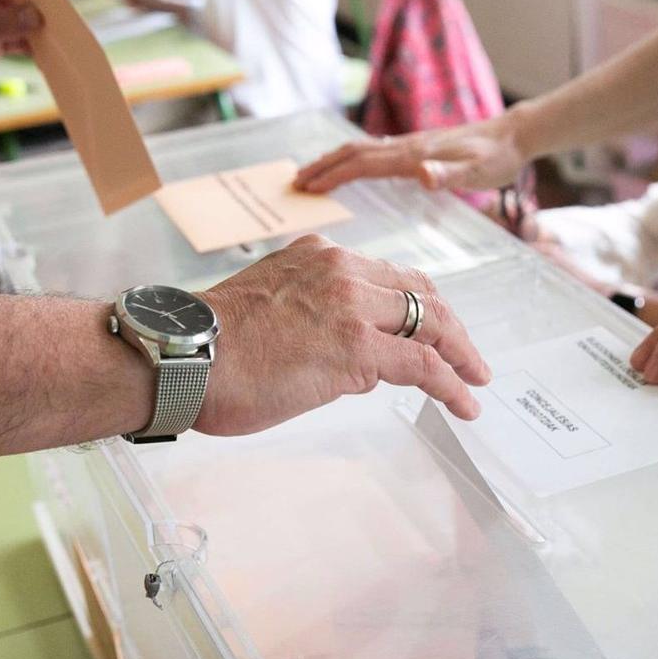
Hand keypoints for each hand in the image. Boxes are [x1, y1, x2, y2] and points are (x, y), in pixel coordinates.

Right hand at [194, 236, 491, 435]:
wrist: (182, 356)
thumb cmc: (208, 348)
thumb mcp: (269, 309)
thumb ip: (310, 317)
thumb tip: (343, 356)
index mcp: (318, 255)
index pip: (387, 275)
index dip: (418, 302)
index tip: (431, 326)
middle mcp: (340, 269)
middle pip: (419, 292)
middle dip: (450, 326)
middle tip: (468, 356)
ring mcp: (352, 307)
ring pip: (430, 322)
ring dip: (460, 354)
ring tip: (475, 380)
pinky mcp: (358, 348)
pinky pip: (423, 365)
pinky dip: (452, 384)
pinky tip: (464, 402)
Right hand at [295, 115, 528, 194]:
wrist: (511, 136)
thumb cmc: (496, 159)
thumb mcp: (477, 173)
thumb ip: (450, 175)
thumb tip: (422, 175)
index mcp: (413, 155)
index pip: (363, 164)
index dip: (333, 176)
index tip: (308, 187)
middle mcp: (406, 146)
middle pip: (354, 153)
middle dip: (323, 167)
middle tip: (295, 183)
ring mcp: (410, 144)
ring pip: (362, 149)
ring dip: (333, 161)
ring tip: (312, 174)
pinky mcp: (416, 147)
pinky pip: (375, 151)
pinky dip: (353, 159)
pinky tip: (351, 167)